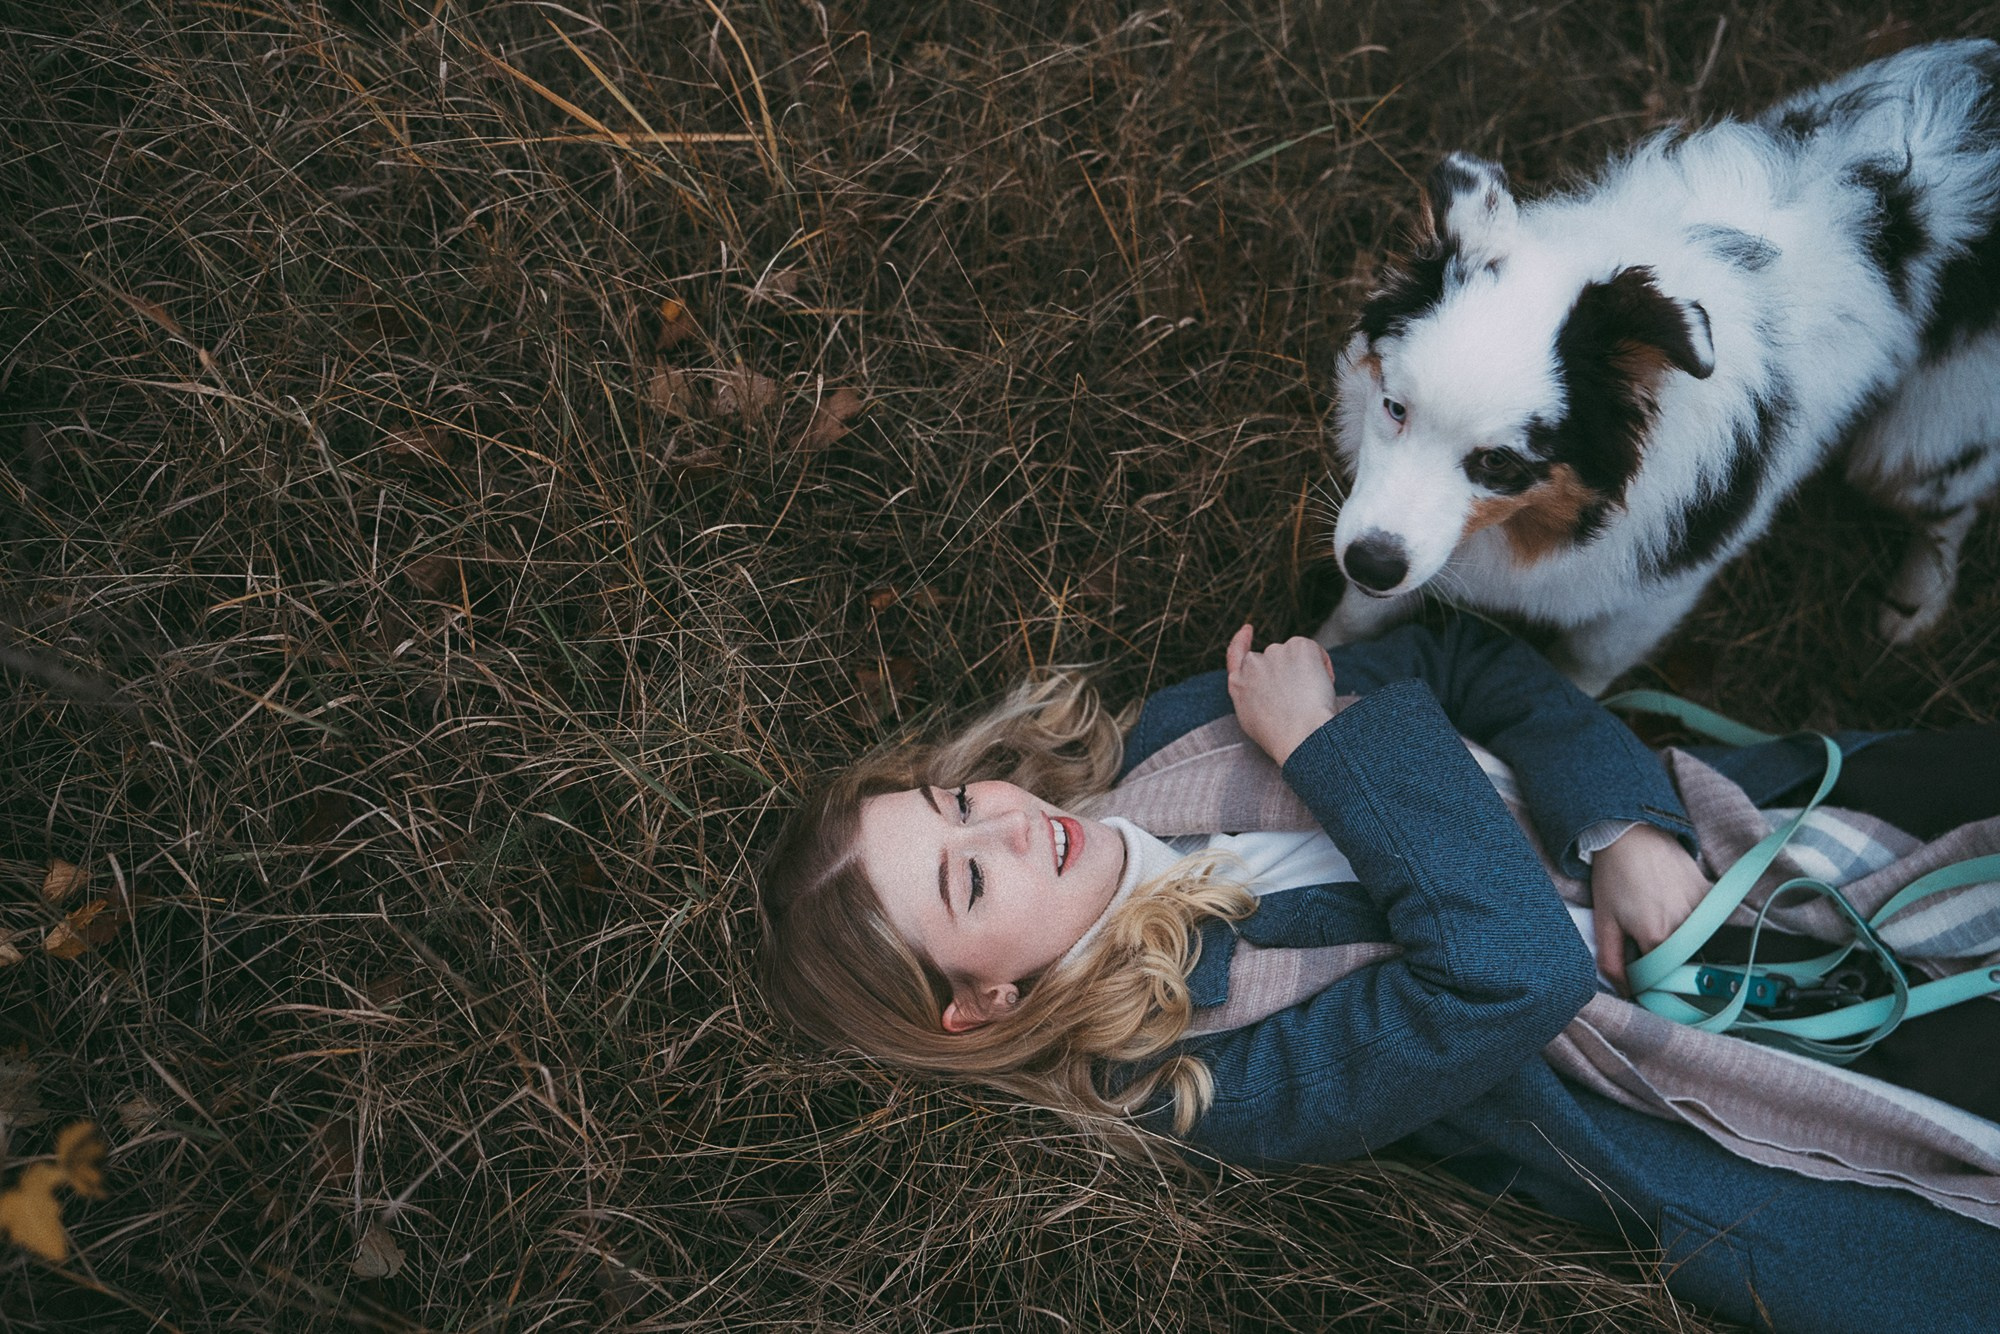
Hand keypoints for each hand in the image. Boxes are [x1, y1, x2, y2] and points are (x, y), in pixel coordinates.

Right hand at [1225, 624, 1338, 765]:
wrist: (1301, 736)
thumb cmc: (1282, 738)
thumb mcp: (1251, 720)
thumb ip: (1251, 696)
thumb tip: (1266, 688)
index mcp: (1238, 684)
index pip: (1236, 653)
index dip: (1241, 639)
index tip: (1248, 630)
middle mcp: (1253, 665)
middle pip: (1274, 658)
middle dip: (1289, 670)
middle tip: (1302, 698)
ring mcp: (1275, 652)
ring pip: (1295, 656)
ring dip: (1305, 670)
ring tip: (1311, 700)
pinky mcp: (1299, 647)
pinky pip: (1314, 651)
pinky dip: (1322, 665)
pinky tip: (1322, 687)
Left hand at [1589, 823, 1711, 994]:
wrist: (1632, 835)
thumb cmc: (1613, 877)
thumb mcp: (1605, 921)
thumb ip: (1613, 962)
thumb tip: (1628, 992)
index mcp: (1656, 937)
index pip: (1660, 977)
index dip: (1650, 980)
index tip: (1643, 975)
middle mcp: (1684, 927)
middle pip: (1681, 962)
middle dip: (1666, 962)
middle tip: (1648, 940)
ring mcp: (1701, 910)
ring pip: (1696, 944)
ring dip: (1681, 941)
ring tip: (1657, 916)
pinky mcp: (1710, 895)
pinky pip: (1708, 922)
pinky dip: (1695, 922)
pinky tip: (1674, 905)